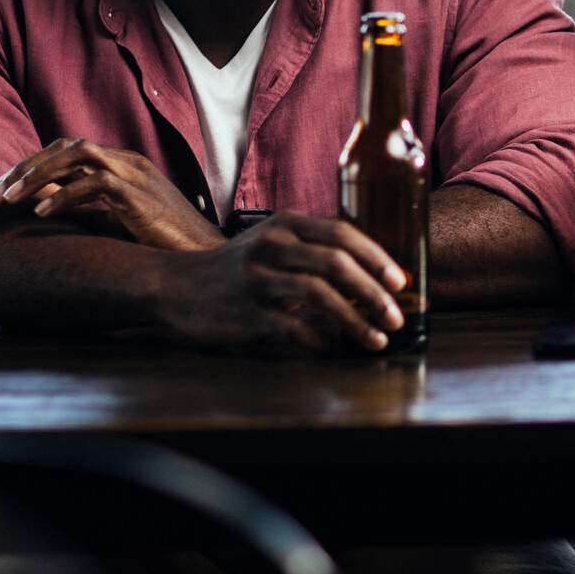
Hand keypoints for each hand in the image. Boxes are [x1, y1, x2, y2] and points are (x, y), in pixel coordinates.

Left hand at [0, 138, 223, 251]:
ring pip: (77, 154)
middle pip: (65, 146)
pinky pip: (94, 184)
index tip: (1, 191)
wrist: (201, 254)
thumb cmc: (160, 240)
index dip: (30, 166)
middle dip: (24, 167)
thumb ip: (78, 204)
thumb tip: (37, 200)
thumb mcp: (111, 217)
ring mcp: (135, 174)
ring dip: (38, 174)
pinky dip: (63, 197)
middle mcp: (126, 161)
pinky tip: (41, 214)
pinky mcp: (140, 195)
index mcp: (121, 164)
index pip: (66, 150)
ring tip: (8, 198)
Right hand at [160, 211, 407, 353]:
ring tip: (378, 338)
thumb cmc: (235, 268)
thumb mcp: (270, 242)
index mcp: (284, 224)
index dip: (377, 258)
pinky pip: (295, 329)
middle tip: (397, 314)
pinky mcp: (247, 315)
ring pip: (321, 296)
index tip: (400, 281)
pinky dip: (321, 341)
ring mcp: (258, 281)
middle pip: (337, 263)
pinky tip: (335, 349)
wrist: (174, 288)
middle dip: (375, 292)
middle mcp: (272, 247)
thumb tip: (370, 273)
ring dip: (356, 321)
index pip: (342, 233)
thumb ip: (312, 247)